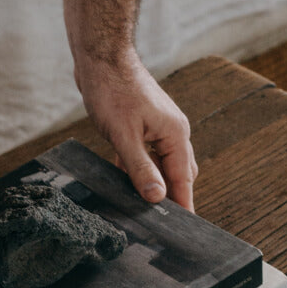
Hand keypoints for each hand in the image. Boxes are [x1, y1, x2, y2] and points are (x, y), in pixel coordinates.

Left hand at [76, 49, 197, 210]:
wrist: (101, 57)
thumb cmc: (113, 90)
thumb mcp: (124, 136)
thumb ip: (141, 169)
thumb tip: (157, 197)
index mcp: (176, 135)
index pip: (184, 180)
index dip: (183, 206)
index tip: (184, 230)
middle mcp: (173, 133)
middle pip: (178, 175)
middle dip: (171, 198)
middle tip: (160, 224)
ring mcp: (159, 129)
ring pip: (162, 166)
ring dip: (153, 184)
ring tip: (143, 209)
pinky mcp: (143, 126)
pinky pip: (147, 156)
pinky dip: (139, 171)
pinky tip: (125, 183)